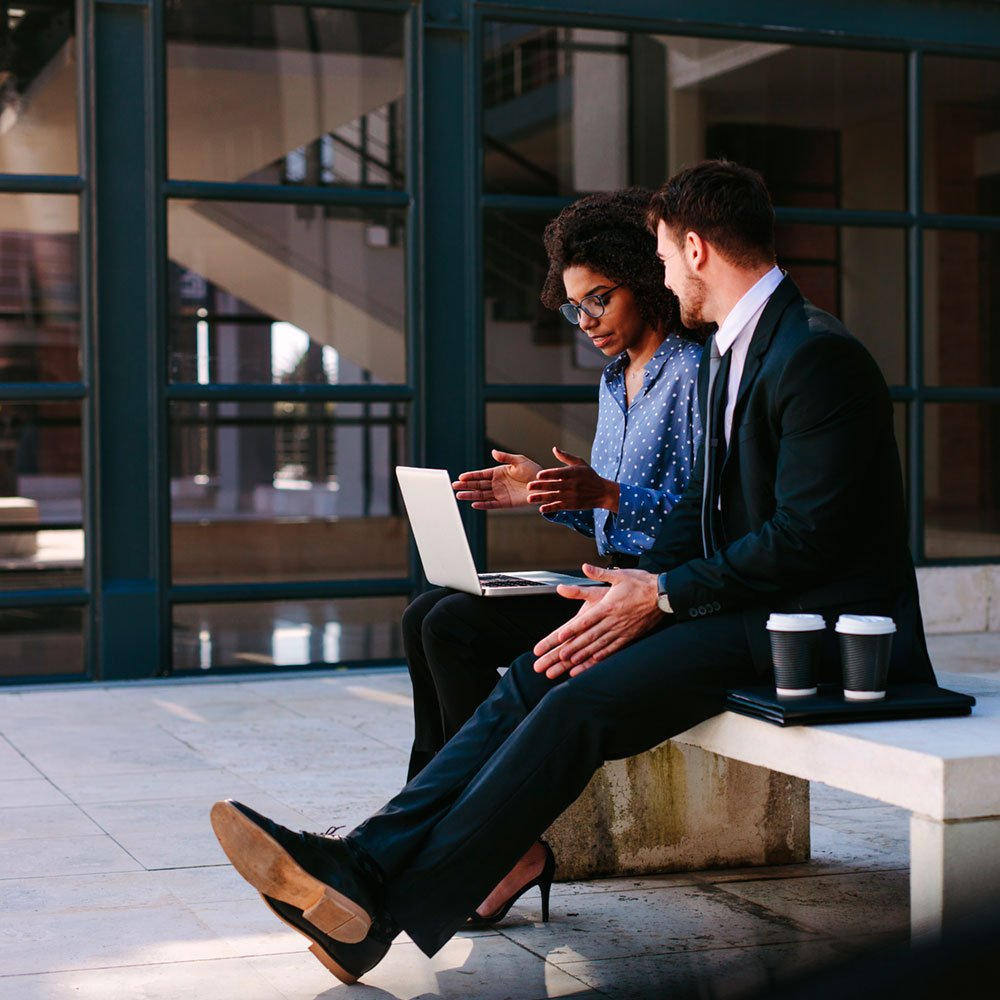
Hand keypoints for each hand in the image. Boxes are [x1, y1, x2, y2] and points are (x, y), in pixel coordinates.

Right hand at [453, 450, 541, 508]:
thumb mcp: (519, 461)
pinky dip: (483, 505)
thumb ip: (505, 457)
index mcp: (498, 472)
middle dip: (466, 485)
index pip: (481, 474)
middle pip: (478, 485)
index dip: (471, 476)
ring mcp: (500, 494)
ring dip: (470, 495)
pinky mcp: (505, 503)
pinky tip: (474, 504)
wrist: (544, 485)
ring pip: (482, 495)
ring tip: (459, 495)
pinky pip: (492, 504)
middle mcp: (497, 483)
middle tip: (454, 486)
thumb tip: (493, 452)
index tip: (461, 476)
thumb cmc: (533, 471)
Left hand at [526, 447, 619, 513]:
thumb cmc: (589, 476)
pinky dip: (550, 508)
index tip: (538, 475)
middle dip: (540, 486)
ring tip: (530, 499)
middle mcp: (572, 485)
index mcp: (573, 473)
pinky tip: (541, 509)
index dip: (548, 474)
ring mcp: (571, 496)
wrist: (602, 493)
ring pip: (553, 497)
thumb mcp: (580, 463)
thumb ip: (566, 457)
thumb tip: (554, 449)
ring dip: (541, 498)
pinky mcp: (571, 505)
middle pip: (553, 485)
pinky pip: (559, 506)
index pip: (559, 473)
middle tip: (528, 486)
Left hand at [532, 564, 662, 677]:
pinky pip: (615, 647)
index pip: (586, 620)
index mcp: (608, 606)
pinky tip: (595, 660)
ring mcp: (622, 629)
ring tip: (573, 661)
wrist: (664, 594)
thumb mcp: (619, 575)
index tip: (560, 637)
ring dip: (586, 653)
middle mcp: (614, 620)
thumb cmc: (641, 583)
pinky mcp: (631, 635)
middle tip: (561, 655)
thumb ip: (599, 573)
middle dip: (575, 646)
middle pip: (590, 636)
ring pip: (601, 644)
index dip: (572, 629)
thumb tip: (585, 567)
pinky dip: (604, 654)